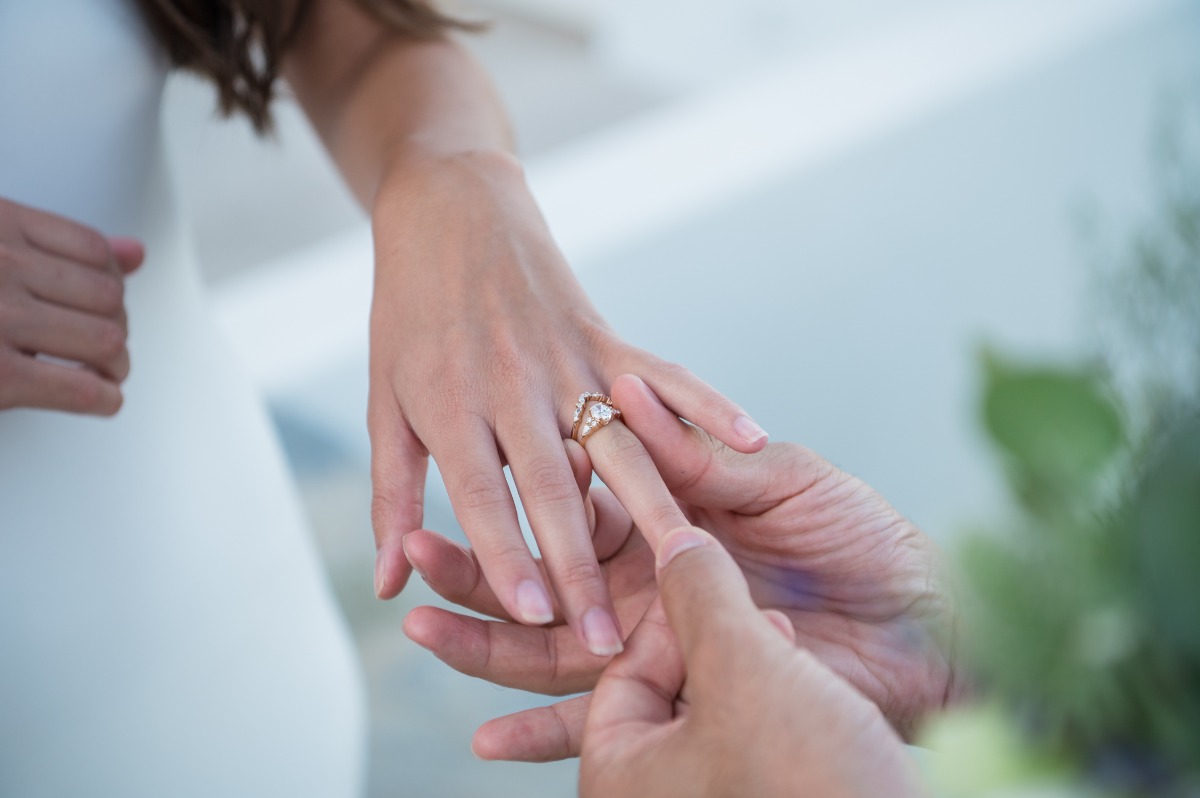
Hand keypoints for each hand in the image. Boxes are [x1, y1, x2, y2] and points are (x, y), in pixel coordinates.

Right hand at [0, 198, 142, 414]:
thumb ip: (54, 247)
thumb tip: (136, 253)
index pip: (92, 249)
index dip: (109, 282)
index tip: (100, 305)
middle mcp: (0, 263)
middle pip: (108, 296)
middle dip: (115, 326)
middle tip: (102, 348)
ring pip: (105, 340)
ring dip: (115, 365)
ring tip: (101, 374)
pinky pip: (79, 389)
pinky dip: (101, 398)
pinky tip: (97, 399)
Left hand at [366, 151, 767, 656]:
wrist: (448, 209)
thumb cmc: (409, 315)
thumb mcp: (385, 403)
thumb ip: (391, 496)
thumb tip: (391, 585)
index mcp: (450, 404)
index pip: (481, 495)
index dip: (507, 558)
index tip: (537, 622)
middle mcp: (512, 384)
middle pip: (552, 485)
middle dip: (581, 566)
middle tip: (609, 637)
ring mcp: (565, 357)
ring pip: (617, 442)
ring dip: (652, 509)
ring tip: (685, 569)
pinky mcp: (604, 335)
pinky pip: (664, 374)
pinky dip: (708, 402)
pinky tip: (752, 437)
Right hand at [403, 374, 957, 757]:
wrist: (927, 617)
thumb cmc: (863, 536)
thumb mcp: (780, 479)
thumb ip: (699, 461)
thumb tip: (625, 406)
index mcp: (671, 522)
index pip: (574, 507)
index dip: (520, 497)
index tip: (459, 475)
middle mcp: (651, 585)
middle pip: (545, 578)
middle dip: (476, 570)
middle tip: (411, 558)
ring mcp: (661, 645)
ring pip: (553, 651)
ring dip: (485, 644)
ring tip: (421, 632)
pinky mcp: (683, 701)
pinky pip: (603, 724)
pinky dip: (543, 735)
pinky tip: (486, 739)